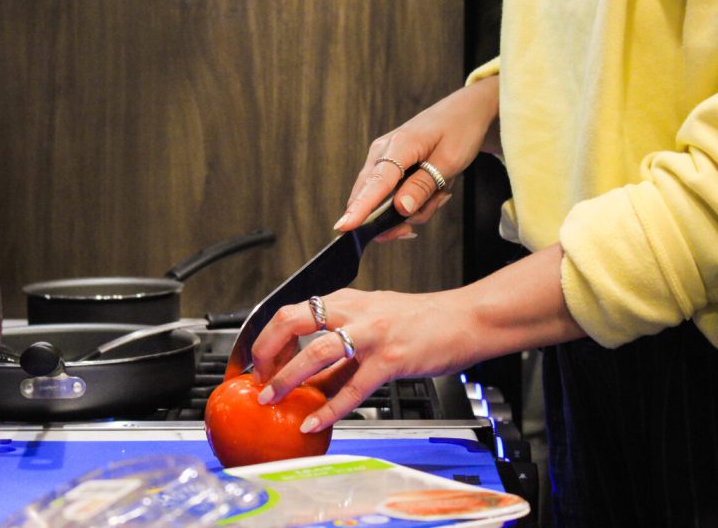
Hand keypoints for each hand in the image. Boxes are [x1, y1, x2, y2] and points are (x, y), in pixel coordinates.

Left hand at [250, 246, 582, 431]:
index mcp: (346, 299)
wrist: (465, 319)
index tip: (254, 360)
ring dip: (288, 377)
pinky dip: (329, 407)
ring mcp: (372, 332)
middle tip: (256, 376)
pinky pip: (352, 387)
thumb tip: (311, 381)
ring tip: (271, 397)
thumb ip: (342, 353)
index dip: (267, 336)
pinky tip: (314, 421)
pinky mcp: (391, 357)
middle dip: (266, 349)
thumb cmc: (421, 323)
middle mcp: (354, 310)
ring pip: (317, 352)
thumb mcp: (373, 326)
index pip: (292, 310)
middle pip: (293, 320)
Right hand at [334, 76, 499, 238]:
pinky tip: (432, 190)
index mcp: (398, 146)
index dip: (360, 208)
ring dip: (415, 207)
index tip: (344, 227)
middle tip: (425, 215)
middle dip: (396, 218)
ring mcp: (381, 158)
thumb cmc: (459, 130)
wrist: (465, 111)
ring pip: (384, 202)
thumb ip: (423, 186)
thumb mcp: (450, 161)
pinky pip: (392, 195)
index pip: (375, 183)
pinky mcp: (387, 166)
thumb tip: (401, 208)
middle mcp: (381, 152)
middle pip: (371, 198)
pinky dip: (413, 201)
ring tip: (440, 191)